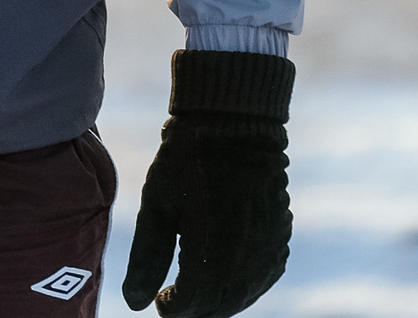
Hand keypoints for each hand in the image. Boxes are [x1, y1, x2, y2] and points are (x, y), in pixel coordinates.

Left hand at [122, 50, 293, 317]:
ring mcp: (269, 244)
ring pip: (245, 294)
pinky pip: (266, 274)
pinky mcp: (282, 232)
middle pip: (220, 306)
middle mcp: (245, 254)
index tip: (161, 297)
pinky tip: (227, 273)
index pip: (191, 305)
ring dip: (220, 300)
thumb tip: (136, 304)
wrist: (233, 119)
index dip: (173, 307)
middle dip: (196, 308)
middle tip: (175, 296)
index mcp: (210, 250)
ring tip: (197, 286)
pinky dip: (245, 284)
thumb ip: (146, 259)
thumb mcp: (156, 206)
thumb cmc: (186, 159)